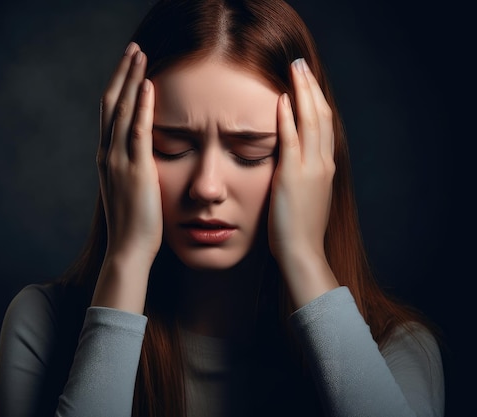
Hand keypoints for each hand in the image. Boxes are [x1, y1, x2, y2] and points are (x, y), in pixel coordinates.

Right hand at [92, 43, 160, 312]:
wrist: (129, 249)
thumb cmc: (134, 224)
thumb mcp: (130, 189)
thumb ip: (133, 168)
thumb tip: (145, 155)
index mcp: (106, 158)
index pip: (110, 114)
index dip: (118, 88)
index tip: (129, 68)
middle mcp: (106, 155)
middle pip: (110, 104)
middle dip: (122, 74)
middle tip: (133, 50)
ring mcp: (118, 161)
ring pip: (120, 111)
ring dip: (131, 80)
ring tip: (140, 55)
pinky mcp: (135, 170)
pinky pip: (137, 131)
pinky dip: (141, 106)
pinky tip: (148, 85)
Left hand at [268, 58, 337, 305]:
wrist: (302, 251)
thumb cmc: (300, 229)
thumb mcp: (307, 197)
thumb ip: (304, 176)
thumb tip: (293, 162)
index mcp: (326, 168)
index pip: (324, 126)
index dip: (316, 101)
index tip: (307, 83)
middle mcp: (323, 163)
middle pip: (322, 116)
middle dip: (311, 88)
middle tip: (301, 65)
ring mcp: (310, 168)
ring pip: (312, 121)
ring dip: (303, 92)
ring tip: (295, 70)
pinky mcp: (293, 176)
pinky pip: (292, 140)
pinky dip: (289, 117)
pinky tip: (283, 99)